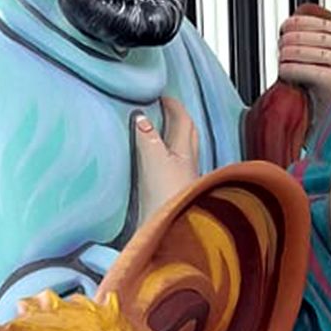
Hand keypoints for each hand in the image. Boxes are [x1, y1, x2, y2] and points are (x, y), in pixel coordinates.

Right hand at [135, 95, 199, 223]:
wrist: (172, 233)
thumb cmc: (166, 198)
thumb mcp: (153, 161)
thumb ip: (147, 138)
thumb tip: (141, 118)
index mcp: (185, 152)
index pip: (184, 122)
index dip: (174, 107)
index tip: (164, 97)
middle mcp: (188, 165)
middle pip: (188, 136)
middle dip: (180, 120)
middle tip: (166, 110)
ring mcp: (184, 181)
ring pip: (183, 152)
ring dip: (174, 140)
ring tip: (161, 134)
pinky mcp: (176, 196)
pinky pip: (174, 169)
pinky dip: (167, 159)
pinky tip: (158, 166)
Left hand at [277, 12, 330, 115]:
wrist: (330, 103)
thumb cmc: (320, 78)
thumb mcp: (316, 51)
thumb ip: (306, 37)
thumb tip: (285, 27)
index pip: (318, 22)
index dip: (297, 23)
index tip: (284, 28)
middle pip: (311, 37)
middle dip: (290, 41)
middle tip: (280, 48)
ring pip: (310, 52)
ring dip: (289, 54)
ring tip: (280, 60)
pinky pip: (311, 71)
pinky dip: (294, 70)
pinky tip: (284, 71)